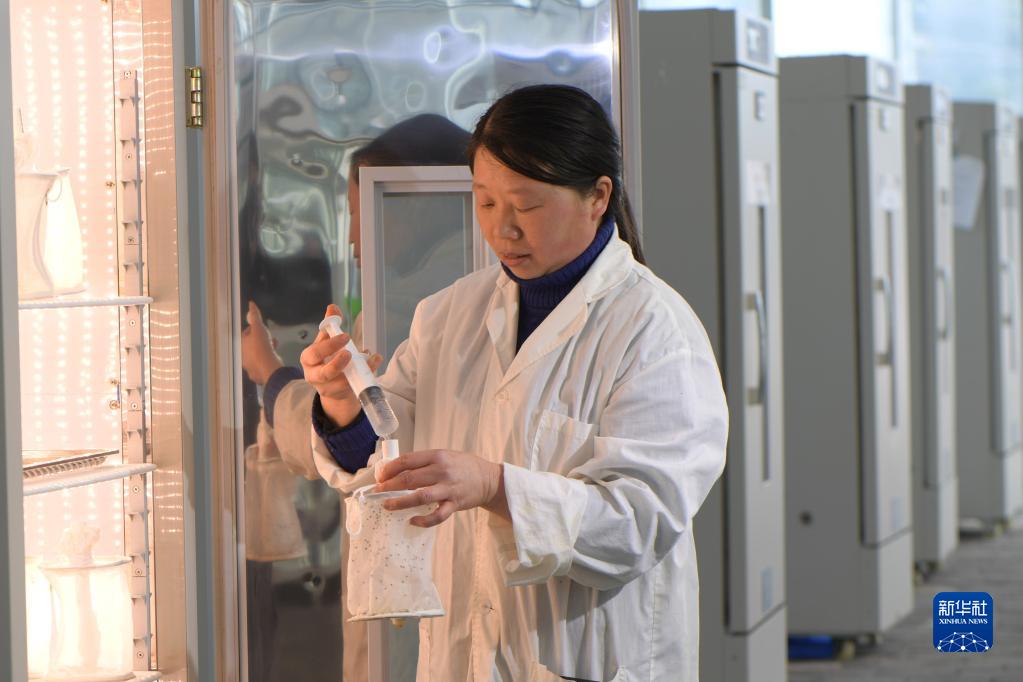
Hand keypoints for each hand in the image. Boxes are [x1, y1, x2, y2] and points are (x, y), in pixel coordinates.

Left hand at [241, 301, 282, 385]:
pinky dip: (267, 359)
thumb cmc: (262, 348)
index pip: (246, 333)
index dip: (255, 330)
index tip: (262, 329)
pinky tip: (273, 358)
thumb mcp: (259, 327)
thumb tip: (251, 305)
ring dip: (265, 350)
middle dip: (261, 340)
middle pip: (252, 344)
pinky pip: (261, 363)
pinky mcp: (256, 372)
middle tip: (269, 339)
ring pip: (256, 354)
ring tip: (273, 348)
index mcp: (241, 344)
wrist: (268, 367)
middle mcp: (242, 355)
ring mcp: (249, 365)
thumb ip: (255, 316)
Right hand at [300, 304, 382, 427]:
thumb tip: (332, 307)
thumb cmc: (327, 359)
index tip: (345, 336)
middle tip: (350, 353)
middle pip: (323, 373)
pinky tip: (373, 363)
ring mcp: (327, 388)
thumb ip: (329, 326)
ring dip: (354, 371)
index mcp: (308, 360)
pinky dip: (365, 375)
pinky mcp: (340, 395)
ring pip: (339, 383)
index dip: (329, 346)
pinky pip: (353, 387)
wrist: (333, 385)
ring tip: (366, 359)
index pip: (314, 353)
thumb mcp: (327, 342)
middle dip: (337, 364)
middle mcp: (314, 376)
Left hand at [374, 450, 508, 526]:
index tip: (380, 476)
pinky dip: (423, 520)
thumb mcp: (444, 456)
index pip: (407, 460)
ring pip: (420, 497)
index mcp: (437, 456)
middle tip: (377, 492)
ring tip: (387, 505)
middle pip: (409, 478)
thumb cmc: (463, 466)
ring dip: (400, 502)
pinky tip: (412, 521)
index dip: (390, 469)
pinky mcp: (455, 504)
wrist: (488, 479)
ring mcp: (448, 489)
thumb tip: (397, 470)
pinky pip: (437, 515)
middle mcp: (442, 471)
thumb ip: (424, 462)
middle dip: (389, 486)